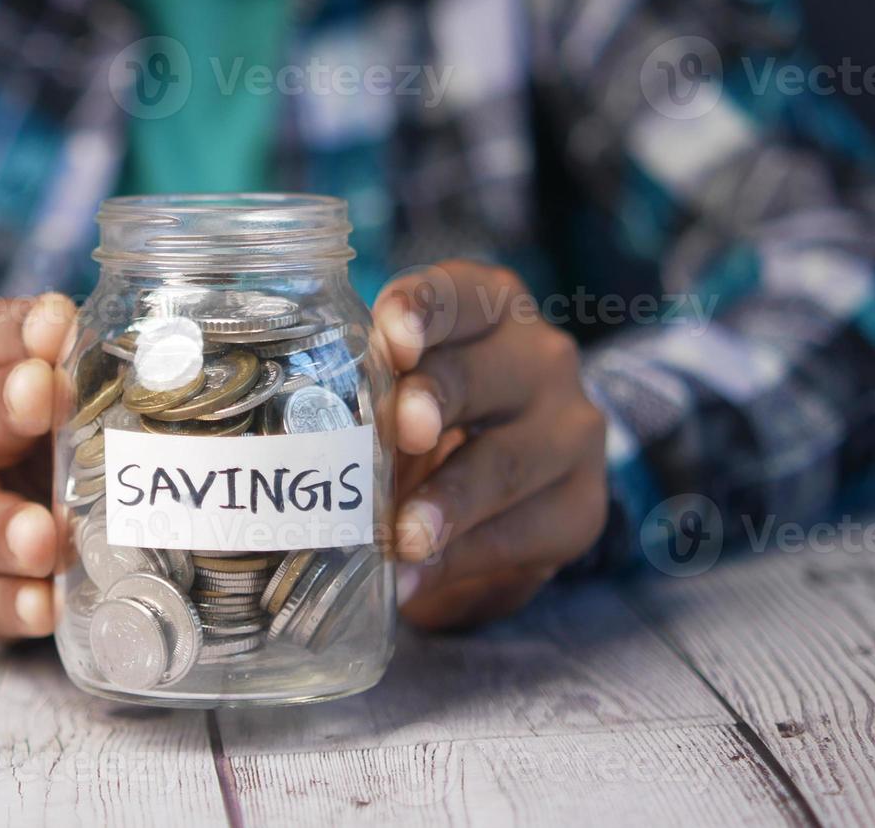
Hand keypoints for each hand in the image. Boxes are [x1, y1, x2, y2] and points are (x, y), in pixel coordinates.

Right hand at [0, 293, 75, 638]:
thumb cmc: (9, 433)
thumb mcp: (21, 386)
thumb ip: (61, 365)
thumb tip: (147, 348)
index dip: (10, 334)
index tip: (57, 324)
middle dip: (2, 411)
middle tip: (43, 395)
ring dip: (3, 530)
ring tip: (43, 537)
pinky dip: (11, 606)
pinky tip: (43, 605)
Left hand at [374, 262, 607, 629]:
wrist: (499, 494)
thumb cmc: (425, 419)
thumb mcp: (393, 394)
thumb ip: (361, 396)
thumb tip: (292, 448)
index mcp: (486, 307)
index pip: (456, 294)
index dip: (422, 312)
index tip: (390, 342)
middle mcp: (539, 356)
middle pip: (482, 374)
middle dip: (435, 402)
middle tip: (398, 434)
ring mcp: (571, 429)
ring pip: (510, 459)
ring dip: (450, 501)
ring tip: (404, 539)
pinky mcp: (581, 502)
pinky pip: (525, 531)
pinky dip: (464, 558)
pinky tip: (418, 580)